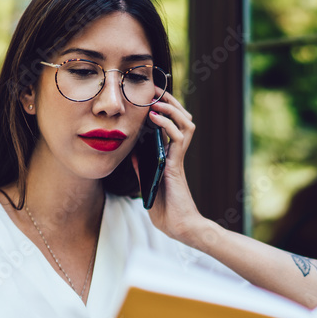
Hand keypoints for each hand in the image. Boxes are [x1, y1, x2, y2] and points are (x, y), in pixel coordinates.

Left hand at [133, 87, 205, 243]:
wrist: (179, 228)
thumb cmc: (166, 212)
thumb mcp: (148, 185)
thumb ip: (142, 168)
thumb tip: (131, 152)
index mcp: (169, 158)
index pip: (170, 126)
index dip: (163, 110)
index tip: (150, 97)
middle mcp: (176, 154)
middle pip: (181, 119)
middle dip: (170, 101)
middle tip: (155, 89)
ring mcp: (178, 158)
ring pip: (185, 122)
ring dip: (172, 108)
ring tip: (158, 99)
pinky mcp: (178, 164)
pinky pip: (179, 138)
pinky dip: (168, 124)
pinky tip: (155, 118)